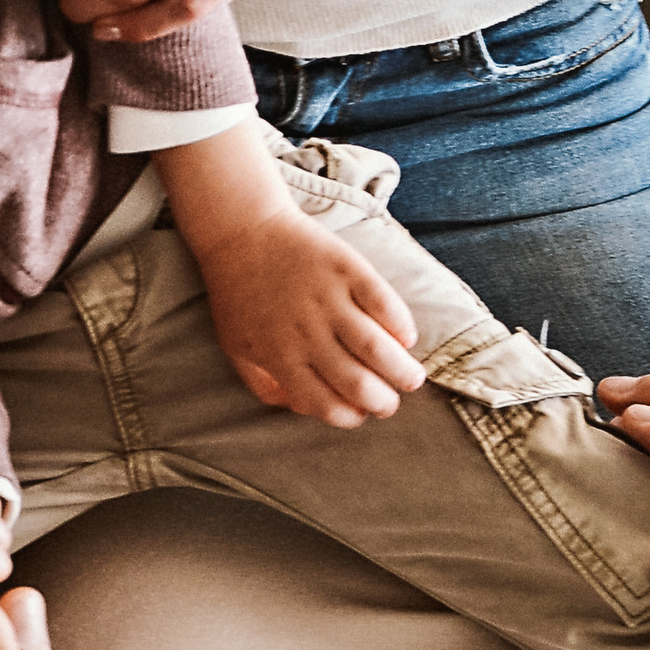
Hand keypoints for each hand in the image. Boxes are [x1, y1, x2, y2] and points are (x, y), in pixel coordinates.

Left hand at [196, 206, 422, 427]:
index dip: (350, 418)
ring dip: (402, 371)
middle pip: (357, 383)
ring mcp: (329, 299)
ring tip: (412, 379)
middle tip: (391, 403)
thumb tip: (302, 408)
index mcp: (280, 357)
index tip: (361, 415)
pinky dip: (401, 325)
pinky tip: (406, 338)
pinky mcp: (347, 268)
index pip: (325, 404)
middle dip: (383, 403)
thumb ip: (265, 386)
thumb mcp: (237, 348)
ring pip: (377, 349)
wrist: (242, 231)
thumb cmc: (239, 295)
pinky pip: (384, 303)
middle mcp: (306, 332)